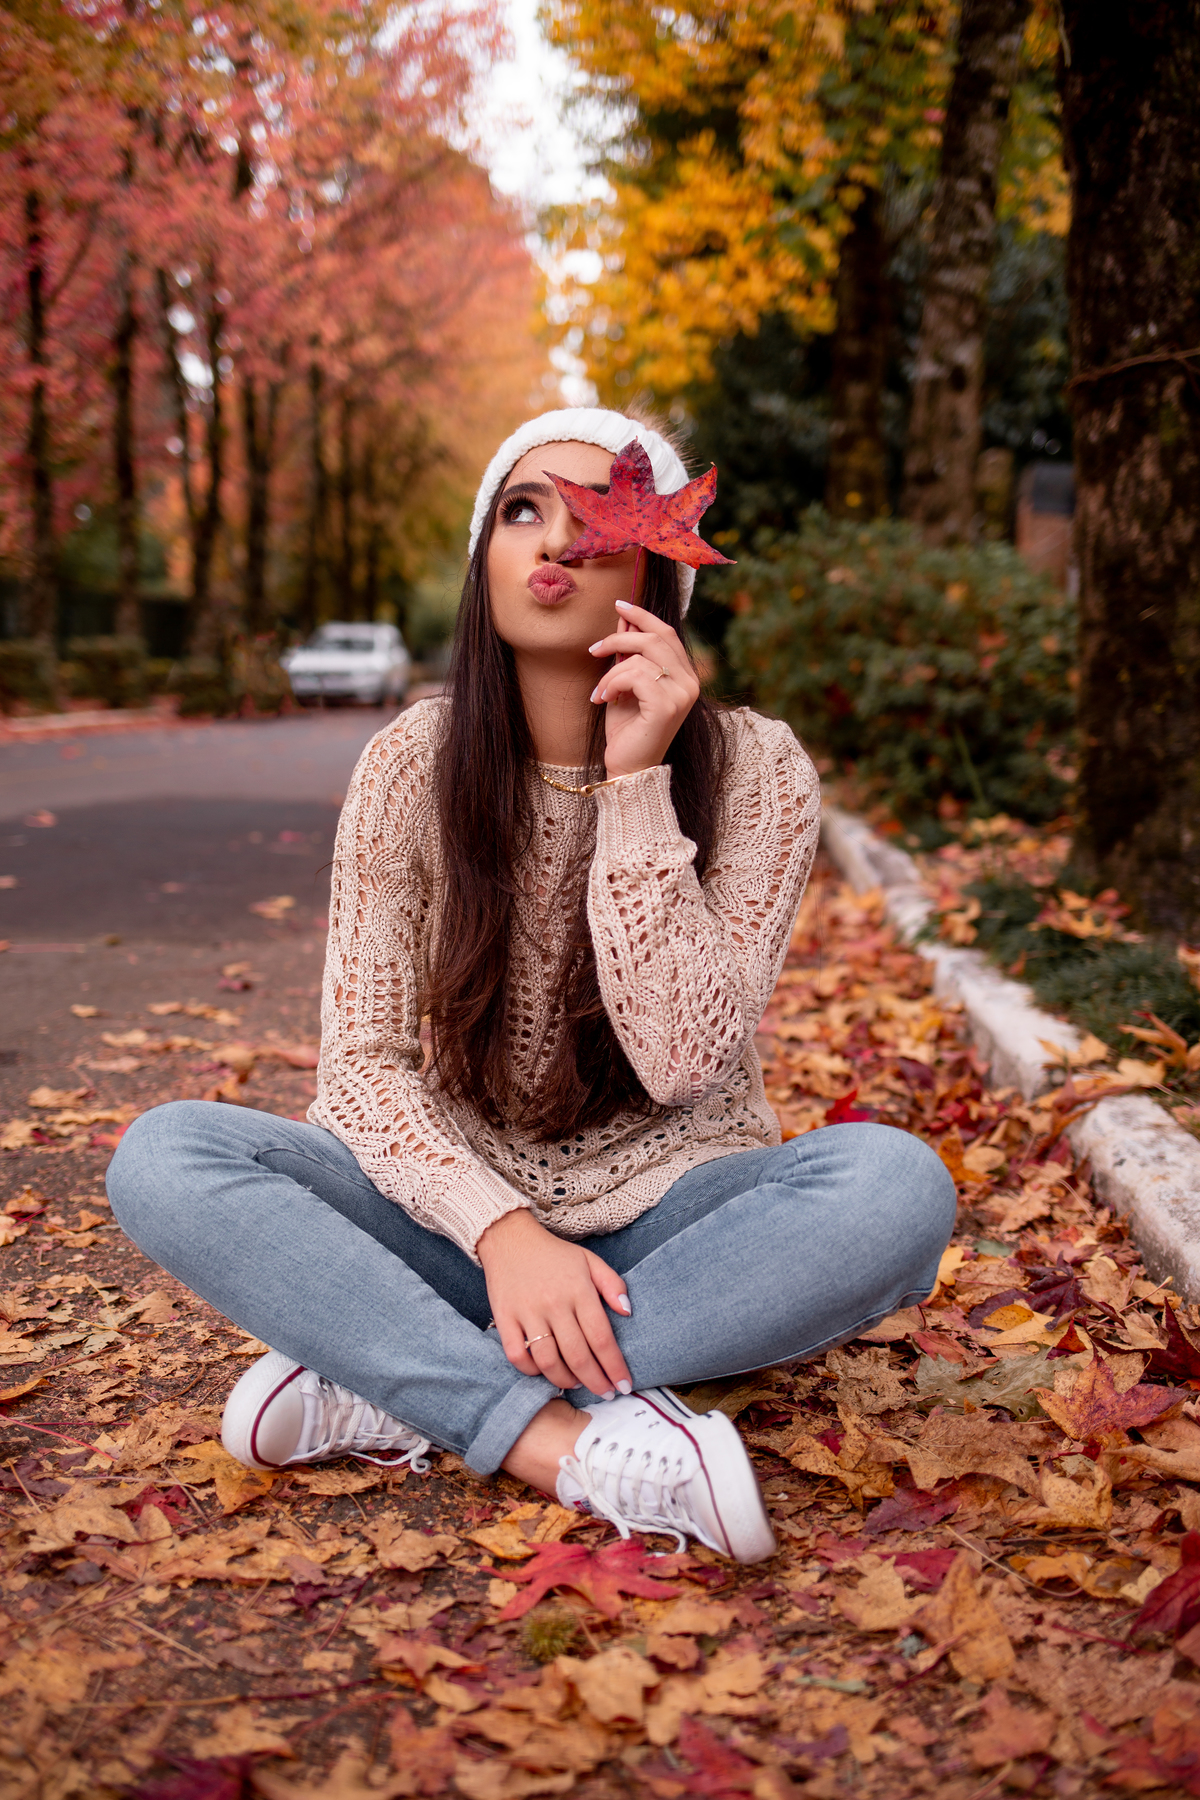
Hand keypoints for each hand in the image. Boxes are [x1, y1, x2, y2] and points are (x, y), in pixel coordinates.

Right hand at [476, 1208, 632, 1397]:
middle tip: (605, 1392)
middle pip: (578, 1355)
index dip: (614, 1366)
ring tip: (577, 1384)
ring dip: (565, 1380)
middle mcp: (554, 1303)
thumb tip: (627, 1312)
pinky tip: (544, 1372)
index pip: (601, 1337)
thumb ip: (612, 1284)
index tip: (624, 1384)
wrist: (510, 1239)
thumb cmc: (554, 1254)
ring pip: (548, 1361)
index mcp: (578, 1290)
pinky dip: (531, 1371)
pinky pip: (517, 1355)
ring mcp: (527, 1312)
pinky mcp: (505, 1318)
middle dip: (595, 1381)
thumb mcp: (590, 1260)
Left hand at [588, 599, 700, 778]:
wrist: (627, 766)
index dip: (643, 616)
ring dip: (610, 672)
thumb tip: (623, 618)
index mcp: (685, 676)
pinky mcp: (667, 706)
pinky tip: (603, 700)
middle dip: (619, 638)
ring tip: (600, 692)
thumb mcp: (625, 683)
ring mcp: (682, 695)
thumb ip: (629, 653)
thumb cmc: (626, 728)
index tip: (619, 605)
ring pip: (640, 658)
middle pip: (655, 638)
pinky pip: (634, 676)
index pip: (668, 633)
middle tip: (595, 650)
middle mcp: (690, 684)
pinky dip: (611, 684)